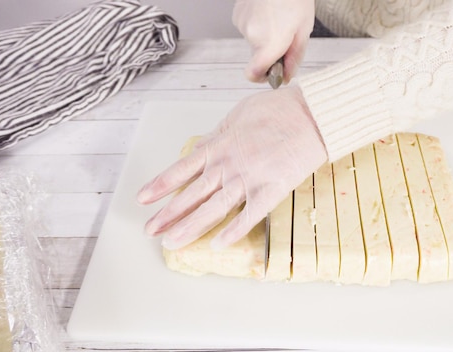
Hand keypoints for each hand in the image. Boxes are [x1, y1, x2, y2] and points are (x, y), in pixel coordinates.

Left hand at [137, 86, 326, 249]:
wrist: (310, 116)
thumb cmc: (277, 110)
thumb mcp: (238, 115)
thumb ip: (218, 133)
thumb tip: (204, 144)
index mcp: (218, 146)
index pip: (181, 169)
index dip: (160, 185)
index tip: (143, 199)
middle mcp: (227, 166)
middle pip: (191, 194)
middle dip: (168, 214)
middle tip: (150, 230)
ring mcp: (248, 180)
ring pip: (212, 209)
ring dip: (190, 227)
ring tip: (172, 242)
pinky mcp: (270, 191)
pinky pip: (248, 217)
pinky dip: (232, 232)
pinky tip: (217, 244)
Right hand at [232, 0, 314, 83]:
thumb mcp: (303, 30)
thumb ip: (294, 57)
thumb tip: (286, 76)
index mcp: (270, 44)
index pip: (253, 74)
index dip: (261, 78)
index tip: (271, 73)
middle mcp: (253, 36)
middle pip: (258, 57)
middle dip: (271, 51)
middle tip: (286, 35)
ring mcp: (242, 25)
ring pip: (254, 41)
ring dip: (265, 35)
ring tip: (278, 17)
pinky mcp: (237, 15)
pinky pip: (248, 28)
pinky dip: (258, 24)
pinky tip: (268, 11)